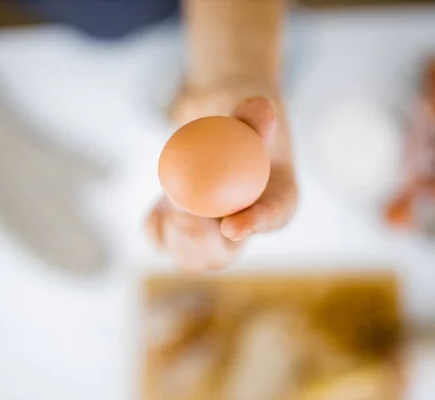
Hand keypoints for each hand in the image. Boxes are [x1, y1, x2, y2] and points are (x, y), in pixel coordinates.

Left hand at [146, 96, 297, 270]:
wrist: (218, 130)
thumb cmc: (240, 121)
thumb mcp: (250, 112)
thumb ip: (254, 113)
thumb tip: (261, 109)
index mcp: (280, 202)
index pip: (273, 218)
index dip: (253, 226)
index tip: (231, 226)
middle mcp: (245, 230)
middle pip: (219, 256)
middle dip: (194, 235)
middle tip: (177, 201)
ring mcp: (213, 242)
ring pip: (188, 257)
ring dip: (172, 227)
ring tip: (171, 191)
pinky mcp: (181, 239)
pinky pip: (160, 241)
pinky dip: (155, 223)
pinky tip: (162, 201)